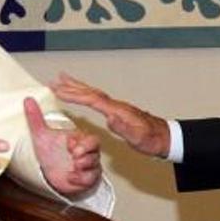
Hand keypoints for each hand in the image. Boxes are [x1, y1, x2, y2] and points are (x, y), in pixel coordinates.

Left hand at [25, 97, 101, 196]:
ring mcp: (88, 165)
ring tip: (72, 167)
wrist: (48, 174)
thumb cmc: (50, 153)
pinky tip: (70, 176)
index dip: (81, 142)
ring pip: (94, 165)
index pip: (90, 138)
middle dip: (85, 154)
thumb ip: (35, 118)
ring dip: (82, 166)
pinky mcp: (87, 178)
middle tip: (73, 156)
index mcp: (80, 139)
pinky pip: (90, 179)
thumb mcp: (41, 135)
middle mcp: (87, 152)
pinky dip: (80, 179)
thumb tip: (27, 100)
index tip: (69, 144)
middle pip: (95, 150)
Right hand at [50, 73, 170, 157]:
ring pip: (94, 93)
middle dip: (71, 86)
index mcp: (118, 111)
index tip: (59, 91)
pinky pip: (98, 99)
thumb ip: (124, 128)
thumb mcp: (138, 138)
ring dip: (77, 87)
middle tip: (54, 81)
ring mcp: (117, 107)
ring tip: (63, 80)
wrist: (165, 138)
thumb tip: (109, 118)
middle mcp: (116, 105)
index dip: (75, 95)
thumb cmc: (152, 140)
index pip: (92, 100)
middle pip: (90, 92)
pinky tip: (83, 95)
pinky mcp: (118, 110)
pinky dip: (87, 94)